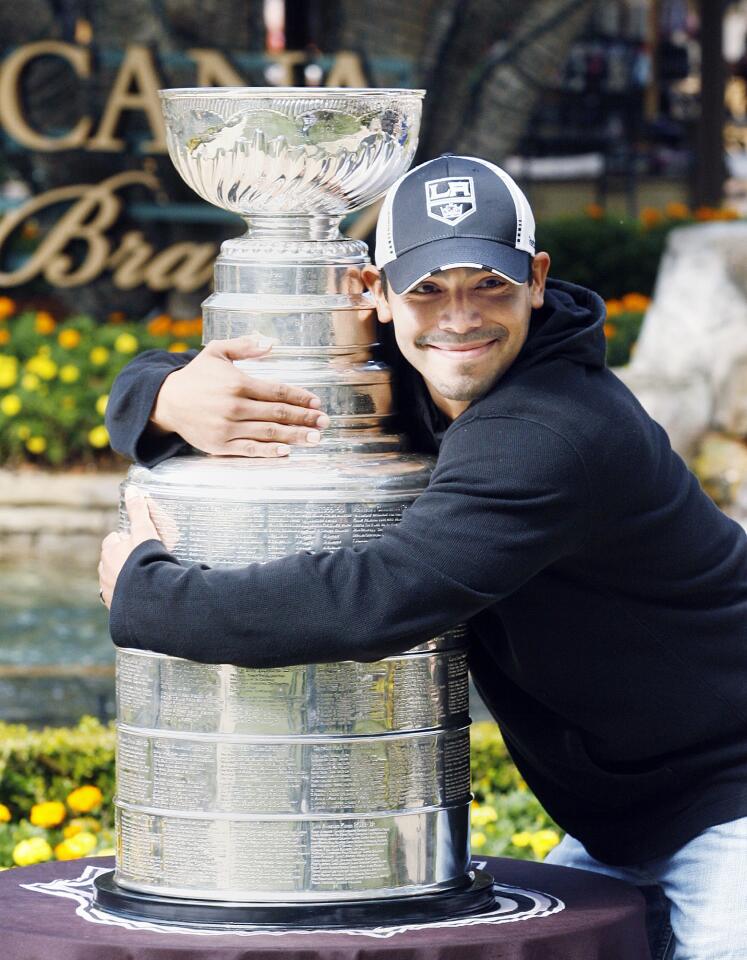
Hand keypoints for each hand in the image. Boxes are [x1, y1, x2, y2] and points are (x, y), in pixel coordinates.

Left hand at [99, 492, 160, 608]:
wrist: (149, 595)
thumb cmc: (146, 559)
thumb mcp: (145, 531)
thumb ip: (139, 511)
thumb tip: (132, 489)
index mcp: (109, 552)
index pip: (112, 541)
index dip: (124, 540)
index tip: (136, 541)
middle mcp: (105, 572)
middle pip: (111, 561)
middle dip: (122, 560)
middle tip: (141, 561)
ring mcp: (110, 591)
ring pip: (114, 581)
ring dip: (123, 579)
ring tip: (142, 580)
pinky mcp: (117, 608)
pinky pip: (119, 600)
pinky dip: (127, 597)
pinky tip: (139, 596)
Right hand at [150, 334, 328, 457]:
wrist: (166, 401)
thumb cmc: (196, 376)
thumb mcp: (216, 352)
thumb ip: (245, 346)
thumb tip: (272, 342)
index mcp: (238, 383)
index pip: (278, 391)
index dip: (301, 397)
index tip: (317, 402)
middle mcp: (235, 406)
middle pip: (278, 413)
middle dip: (305, 418)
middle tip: (325, 422)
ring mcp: (228, 428)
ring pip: (269, 433)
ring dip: (295, 436)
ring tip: (315, 438)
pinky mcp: (220, 445)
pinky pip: (250, 450)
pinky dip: (269, 452)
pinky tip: (286, 452)